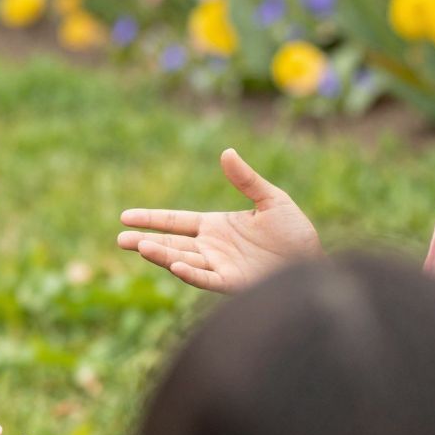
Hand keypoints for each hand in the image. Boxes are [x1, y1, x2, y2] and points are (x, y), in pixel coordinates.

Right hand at [118, 148, 319, 293]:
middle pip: (171, 243)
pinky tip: (175, 265)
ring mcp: (220, 266)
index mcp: (216, 226)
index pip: (175, 221)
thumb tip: (226, 152)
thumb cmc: (294, 233)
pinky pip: (207, 278)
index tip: (125, 217)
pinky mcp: (233, 283)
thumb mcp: (271, 199)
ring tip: (140, 247)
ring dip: (163, 255)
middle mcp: (212, 248)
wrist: (314, 260)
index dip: (151, 219)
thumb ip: (246, 180)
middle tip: (120, 240)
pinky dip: (191, 273)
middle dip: (146, 241)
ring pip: (183, 260)